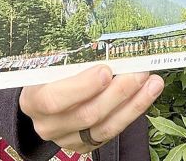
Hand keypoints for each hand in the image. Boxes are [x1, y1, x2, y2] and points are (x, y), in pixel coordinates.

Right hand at [19, 65, 164, 152]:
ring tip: (152, 83)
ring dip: (133, 104)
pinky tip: (147, 94)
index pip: (55, 99)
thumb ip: (70, 59)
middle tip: (138, 72)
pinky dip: (132, 111)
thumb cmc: (48, 75)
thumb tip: (103, 41)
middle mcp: (48, 124)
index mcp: (33, 100)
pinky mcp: (86, 145)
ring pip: (105, 127)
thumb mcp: (50, 64)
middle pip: (87, 114)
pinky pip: (113, 131)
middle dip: (118, 92)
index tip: (105, 71)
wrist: (43, 99)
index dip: (82, 87)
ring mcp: (67, 138)